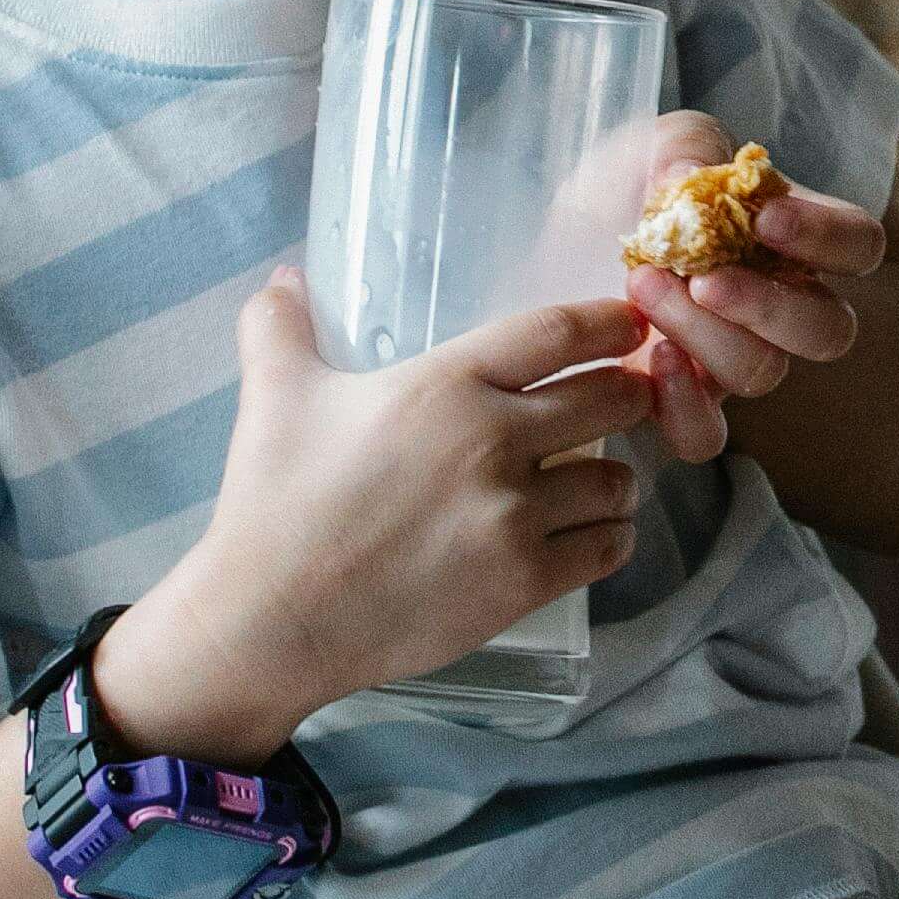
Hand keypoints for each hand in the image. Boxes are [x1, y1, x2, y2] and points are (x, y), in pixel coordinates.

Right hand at [100, 271, 655, 758]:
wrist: (268, 620)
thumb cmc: (272, 504)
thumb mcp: (274, 398)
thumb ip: (281, 328)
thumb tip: (282, 277)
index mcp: (447, 384)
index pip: (562, 331)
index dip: (610, 323)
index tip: (631, 325)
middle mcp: (493, 440)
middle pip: (613, 397)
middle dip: (628, 395)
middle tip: (622, 403)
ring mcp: (513, 514)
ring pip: (618, 479)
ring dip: (615, 478)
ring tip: (594, 482)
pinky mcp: (522, 581)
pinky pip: (608, 547)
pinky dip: (609, 538)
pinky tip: (590, 534)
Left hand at [613, 112, 884, 464]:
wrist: (552, 248)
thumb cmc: (621, 190)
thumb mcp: (650, 148)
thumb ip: (685, 148)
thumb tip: (696, 182)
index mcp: (792, 240)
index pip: (858, 245)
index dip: (827, 237)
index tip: (765, 217)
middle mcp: (779, 306)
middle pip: (828, 330)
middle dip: (769, 305)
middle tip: (704, 278)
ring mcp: (732, 359)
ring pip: (762, 372)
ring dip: (706, 334)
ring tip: (645, 288)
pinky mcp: (681, 404)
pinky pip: (707, 437)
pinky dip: (686, 407)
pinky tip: (651, 363)